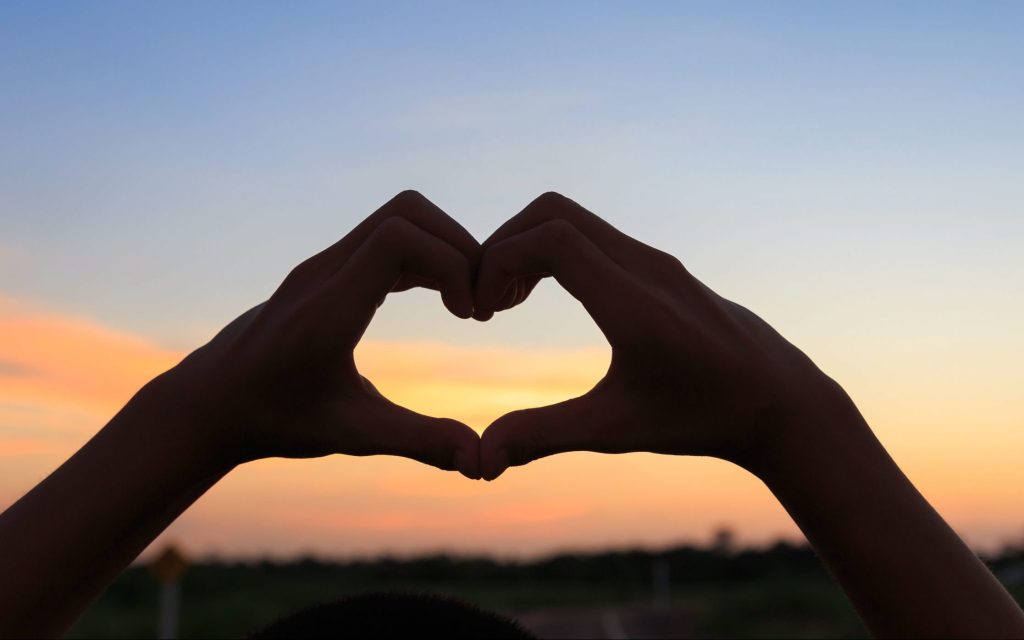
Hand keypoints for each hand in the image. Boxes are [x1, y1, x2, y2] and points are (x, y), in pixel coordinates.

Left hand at [159, 190, 482, 477]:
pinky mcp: (326, 269)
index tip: (468, 315)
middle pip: (407, 211)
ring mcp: (322, 265)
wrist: (211, 402)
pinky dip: (424, 256)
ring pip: (398, 217)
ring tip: (464, 305)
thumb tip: (481, 463)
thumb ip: (419, 442)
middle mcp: (324, 273)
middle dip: (458, 247)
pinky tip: (440, 300)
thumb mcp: (352, 435)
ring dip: (443, 249)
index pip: (399, 237)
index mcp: (329, 309)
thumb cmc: (276, 420)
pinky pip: (385, 237)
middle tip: (477, 304)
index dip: (451, 263)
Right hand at [474, 192, 846, 479]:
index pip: (552, 239)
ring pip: (575, 219)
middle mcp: (646, 268)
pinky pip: (595, 235)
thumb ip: (545, 436)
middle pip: (555, 212)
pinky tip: (545, 295)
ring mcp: (657, 261)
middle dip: (504, 244)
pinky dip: (556, 252)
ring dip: (529, 247)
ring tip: (507, 301)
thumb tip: (481, 460)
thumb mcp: (617, 431)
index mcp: (634, 304)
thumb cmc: (703, 419)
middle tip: (486, 300)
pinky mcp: (662, 266)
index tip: (482, 309)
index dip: (500, 260)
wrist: (780, 401)